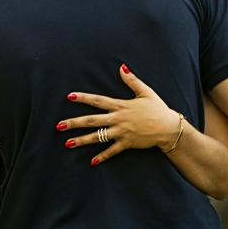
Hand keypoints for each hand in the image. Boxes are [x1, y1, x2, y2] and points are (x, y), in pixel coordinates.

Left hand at [58, 65, 182, 165]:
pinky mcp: (126, 144)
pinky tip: (92, 161)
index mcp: (121, 106)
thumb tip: (121, 67)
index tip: (69, 97)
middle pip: (91, 121)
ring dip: (81, 140)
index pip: (97, 101)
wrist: (169, 128)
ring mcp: (121, 132)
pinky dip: (102, 156)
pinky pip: (111, 151)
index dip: (83, 98)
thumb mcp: (145, 92)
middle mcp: (118, 119)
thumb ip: (132, 80)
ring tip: (67, 143)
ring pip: (97, 137)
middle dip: (74, 123)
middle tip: (58, 126)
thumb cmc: (158, 109)